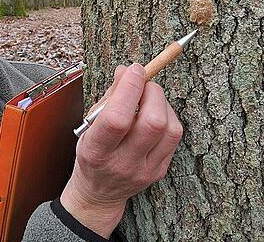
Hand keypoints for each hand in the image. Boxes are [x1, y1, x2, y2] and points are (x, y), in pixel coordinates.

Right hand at [60, 63, 183, 237]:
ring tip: (150, 98)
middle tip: (144, 83)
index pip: (118, 118)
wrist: (99, 194)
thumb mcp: (89, 126)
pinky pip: (174, 137)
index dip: (130, 89)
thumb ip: (109, 97)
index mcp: (96, 151)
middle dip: (152, 93)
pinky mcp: (159, 171)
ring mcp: (144, 170)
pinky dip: (168, 117)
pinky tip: (156, 113)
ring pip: (169, 129)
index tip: (134, 70)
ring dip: (163, 104)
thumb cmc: (93, 154)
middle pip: (151, 123)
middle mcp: (121, 163)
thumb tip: (127, 70)